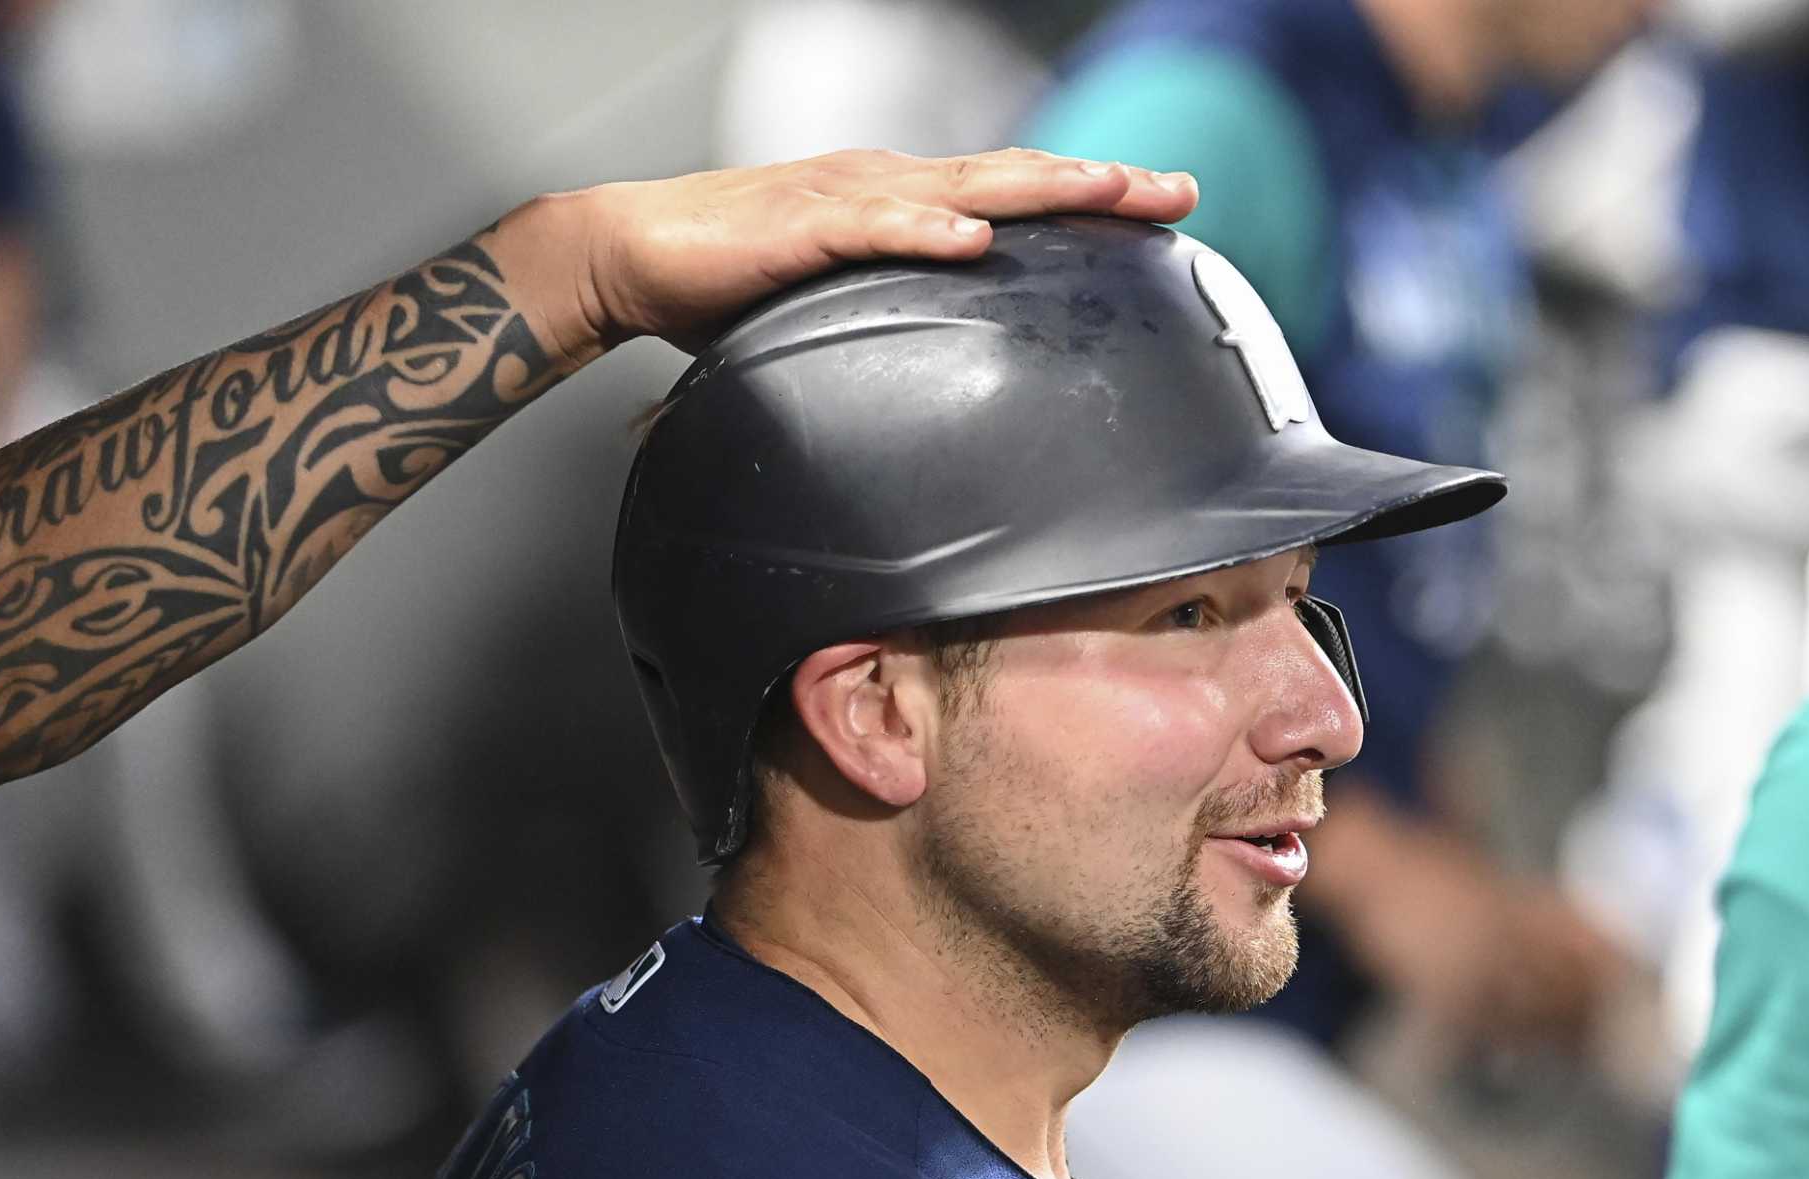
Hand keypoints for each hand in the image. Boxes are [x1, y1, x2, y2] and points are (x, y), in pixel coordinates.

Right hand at [500, 148, 1198, 357]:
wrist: (631, 252)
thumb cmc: (726, 279)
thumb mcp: (832, 302)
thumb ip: (887, 318)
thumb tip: (935, 371)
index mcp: (897, 199)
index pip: (1010, 190)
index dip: (1087, 194)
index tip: (1158, 206)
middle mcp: (884, 183)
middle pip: (1013, 176)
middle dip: (1099, 183)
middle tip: (1177, 190)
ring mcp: (846, 198)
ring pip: (962, 186)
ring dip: (1039, 188)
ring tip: (1108, 193)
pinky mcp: (799, 225)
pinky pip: (872, 226)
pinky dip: (925, 229)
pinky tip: (974, 238)